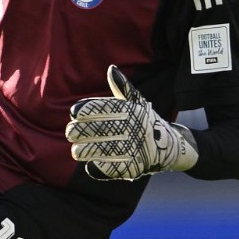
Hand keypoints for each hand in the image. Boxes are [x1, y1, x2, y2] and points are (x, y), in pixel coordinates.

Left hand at [65, 66, 197, 179]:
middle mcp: (134, 129)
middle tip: (70, 132)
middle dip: (80, 131)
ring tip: (76, 150)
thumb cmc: (145, 122)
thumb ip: (122, 87)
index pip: (105, 108)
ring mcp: (134, 149)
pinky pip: (110, 168)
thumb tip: (111, 69)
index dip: (87, 110)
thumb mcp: (137, 103)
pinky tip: (90, 164)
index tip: (73, 112)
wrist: (168, 147)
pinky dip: (97, 167)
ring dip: (84, 150)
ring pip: (101, 150)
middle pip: (99, 130)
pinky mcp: (133, 168)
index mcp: (133, 111)